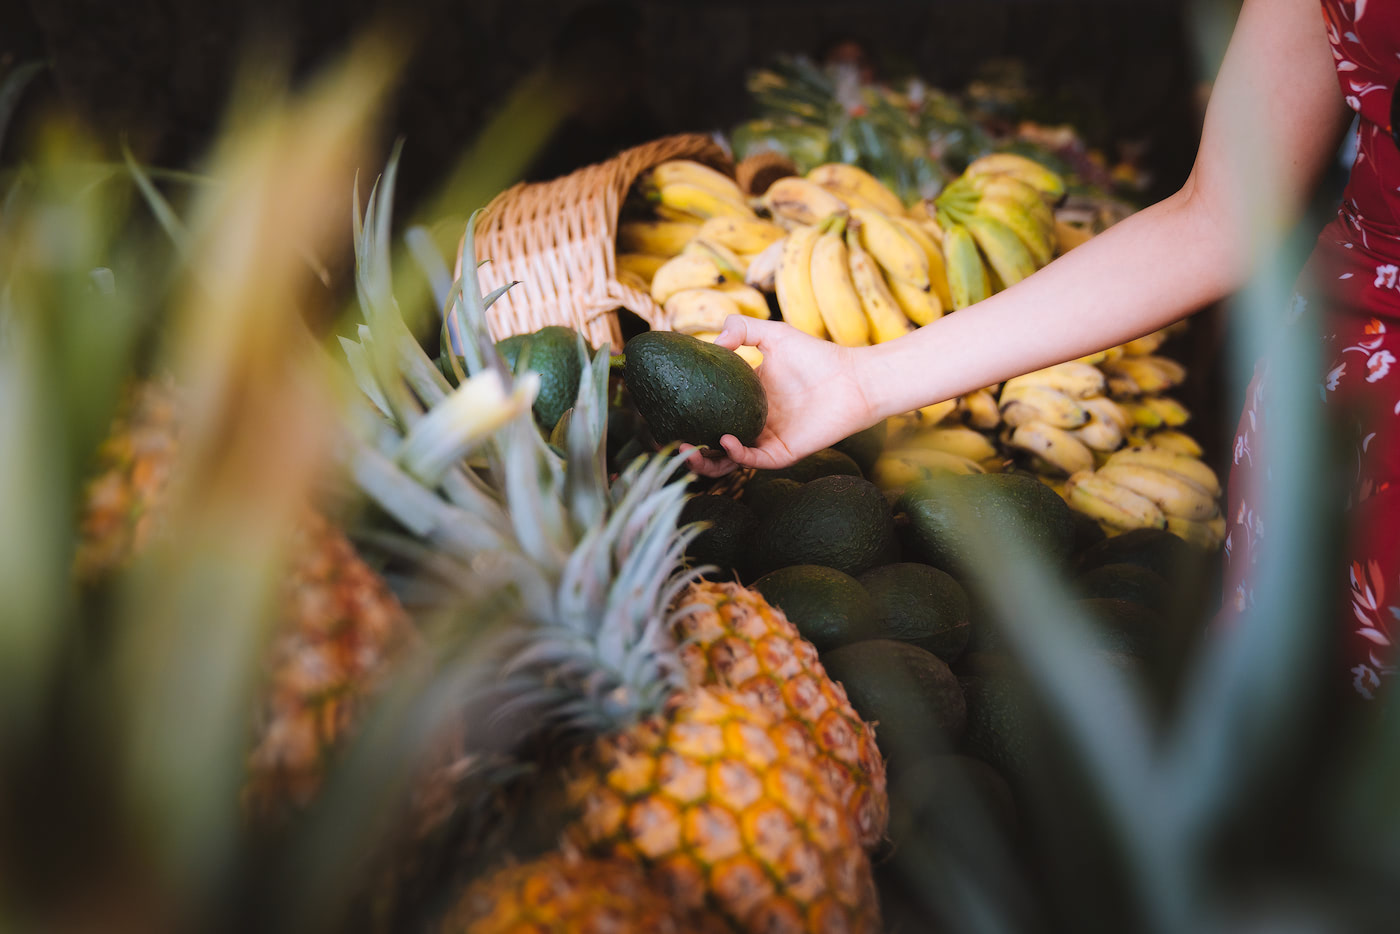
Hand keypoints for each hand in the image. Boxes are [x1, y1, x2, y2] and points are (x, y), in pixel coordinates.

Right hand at [684, 316, 878, 475]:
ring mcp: (766, 439)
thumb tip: (712, 341)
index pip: (710, 412)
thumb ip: (742, 329)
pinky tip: (725, 440)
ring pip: (729, 461)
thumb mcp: (773, 334)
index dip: (688, 416)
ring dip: (706, 461)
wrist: (852, 379)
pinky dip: (737, 454)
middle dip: (689, 449)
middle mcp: (753, 422)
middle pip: (712, 444)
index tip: (664, 412)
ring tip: (689, 450)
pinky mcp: (783, 452)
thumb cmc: (816, 356)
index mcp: (746, 398)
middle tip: (670, 439)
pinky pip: (754, 461)